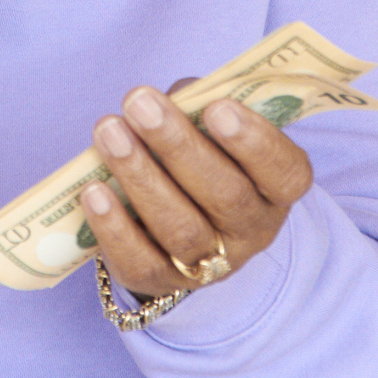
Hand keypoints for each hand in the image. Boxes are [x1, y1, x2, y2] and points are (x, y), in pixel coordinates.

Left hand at [80, 83, 313, 299]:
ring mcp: (209, 264)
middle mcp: (251, 231)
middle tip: (140, 103)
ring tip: (109, 132)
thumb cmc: (200, 155)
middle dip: (178, 145)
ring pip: (180, 227)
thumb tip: (173, 97)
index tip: (216, 107)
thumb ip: (200, 106)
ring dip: (140, 175)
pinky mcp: (162, 280)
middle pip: (226, 195)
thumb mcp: (213, 128)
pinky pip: (140, 261)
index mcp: (276, 190)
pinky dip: (114, 227)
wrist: (176, 223)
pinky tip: (93, 190)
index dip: (254, 141)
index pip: (284, 172)